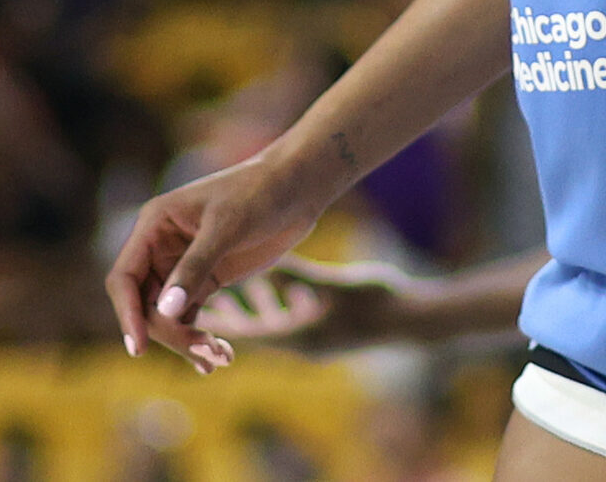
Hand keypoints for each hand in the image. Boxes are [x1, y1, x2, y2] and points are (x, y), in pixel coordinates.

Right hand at [106, 153, 333, 374]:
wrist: (296, 188)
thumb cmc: (259, 193)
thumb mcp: (227, 228)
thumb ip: (195, 268)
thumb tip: (164, 311)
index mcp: (155, 225)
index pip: (124, 278)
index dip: (127, 314)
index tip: (140, 349)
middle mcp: (162, 246)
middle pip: (145, 305)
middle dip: (169, 333)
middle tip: (206, 352)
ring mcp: (183, 265)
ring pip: (167, 316)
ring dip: (186, 341)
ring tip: (219, 358)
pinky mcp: (206, 278)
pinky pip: (190, 316)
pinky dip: (199, 337)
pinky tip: (218, 356)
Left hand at [197, 257, 410, 351]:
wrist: (414, 317)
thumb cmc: (377, 302)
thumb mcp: (333, 285)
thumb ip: (298, 276)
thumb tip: (262, 265)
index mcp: (299, 338)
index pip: (246, 335)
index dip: (217, 321)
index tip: (190, 306)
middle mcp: (301, 341)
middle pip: (251, 330)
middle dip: (226, 314)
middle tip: (196, 293)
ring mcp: (314, 335)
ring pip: (270, 321)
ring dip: (249, 305)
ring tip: (224, 284)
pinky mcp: (325, 326)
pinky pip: (289, 314)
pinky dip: (274, 299)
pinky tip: (270, 276)